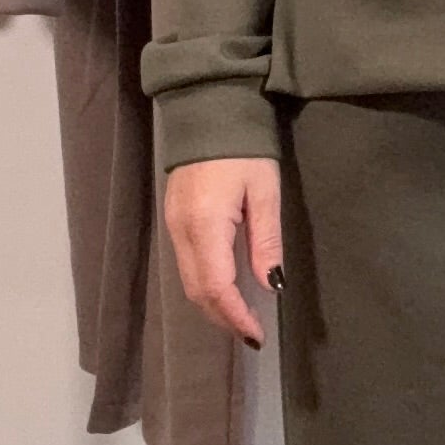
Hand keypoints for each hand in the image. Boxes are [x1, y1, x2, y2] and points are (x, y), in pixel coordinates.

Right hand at [163, 157, 282, 346]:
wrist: (206, 108)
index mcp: (206, 225)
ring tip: (241, 318)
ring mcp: (173, 226)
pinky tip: (226, 290)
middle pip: (198, 291)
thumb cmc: (244, 148)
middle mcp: (182, 231)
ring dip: (213, 305)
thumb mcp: (265, 191)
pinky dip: (205, 285)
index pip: (217, 287)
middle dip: (224, 317)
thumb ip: (266, 240)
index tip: (257, 336)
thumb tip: (271, 284)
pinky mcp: (173, 220)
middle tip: (251, 334)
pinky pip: (186, 265)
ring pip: (189, 282)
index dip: (236, 316)